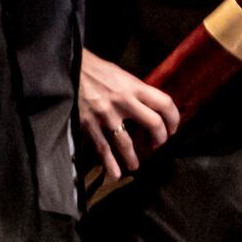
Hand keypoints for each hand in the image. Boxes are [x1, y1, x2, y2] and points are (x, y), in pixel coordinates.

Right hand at [74, 52, 177, 182]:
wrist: (67, 68)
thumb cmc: (94, 69)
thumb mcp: (119, 74)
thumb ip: (134, 90)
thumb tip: (148, 106)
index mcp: (133, 86)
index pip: (164, 103)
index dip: (174, 118)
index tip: (173, 127)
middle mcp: (124, 101)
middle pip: (153, 124)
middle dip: (159, 138)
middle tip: (157, 145)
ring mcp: (106, 115)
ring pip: (126, 143)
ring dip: (133, 157)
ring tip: (134, 166)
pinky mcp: (90, 124)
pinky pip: (103, 148)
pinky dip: (109, 163)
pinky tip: (115, 173)